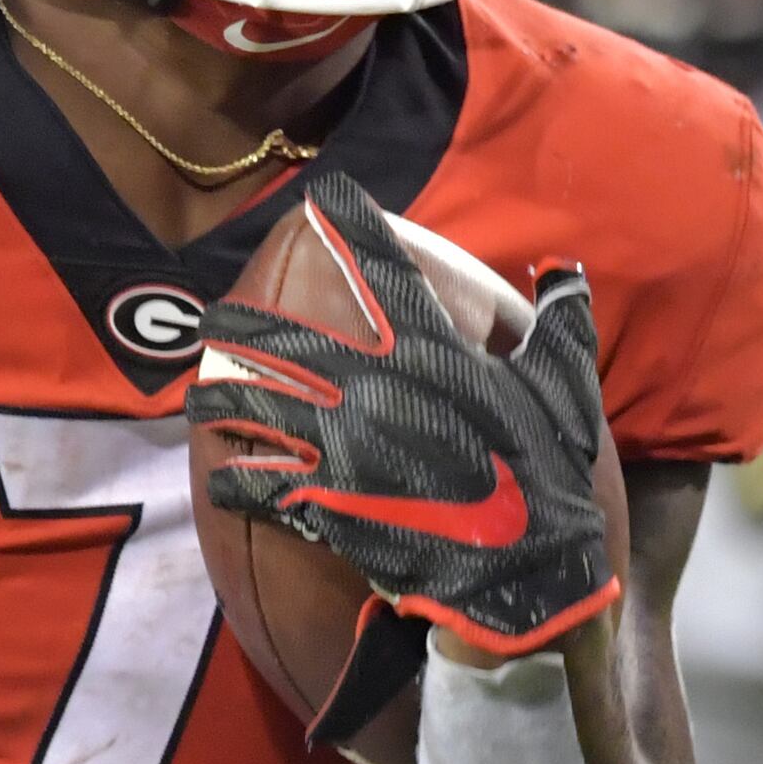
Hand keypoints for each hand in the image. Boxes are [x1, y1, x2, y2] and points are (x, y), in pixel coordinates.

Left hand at [188, 172, 619, 663]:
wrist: (522, 569)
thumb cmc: (545, 473)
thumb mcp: (564, 387)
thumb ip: (559, 324)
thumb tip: (563, 272)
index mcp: (424, 348)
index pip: (377, 263)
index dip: (346, 221)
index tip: (322, 194)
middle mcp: (366, 384)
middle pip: (279, 338)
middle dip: (239, 325)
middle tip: (213, 318)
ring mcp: (336, 443)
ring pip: (249, 406)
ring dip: (219, 399)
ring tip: (199, 397)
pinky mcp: (321, 501)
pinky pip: (256, 484)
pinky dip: (234, 480)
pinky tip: (221, 477)